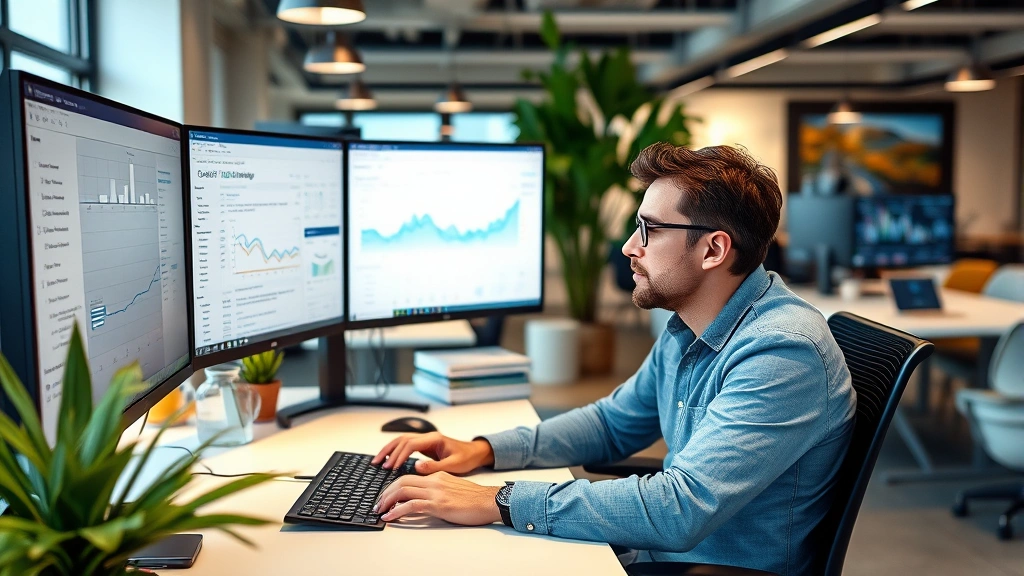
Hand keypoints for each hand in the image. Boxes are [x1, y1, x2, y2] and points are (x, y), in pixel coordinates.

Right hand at [372, 432, 493, 474]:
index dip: (399, 456)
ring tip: (377, 461)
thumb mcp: (453, 465)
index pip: (411, 444)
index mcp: (435, 439)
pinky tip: (388, 460)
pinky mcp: (425, 446)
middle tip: (378, 465)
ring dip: (389, 450)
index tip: (391, 467)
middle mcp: (428, 437)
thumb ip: (435, 467)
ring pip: (402, 441)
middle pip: (402, 440)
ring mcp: (426, 440)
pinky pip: (406, 446)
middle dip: (389, 452)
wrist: (475, 453)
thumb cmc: (467, 458)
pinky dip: (395, 452)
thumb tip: (417, 466)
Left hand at [373, 471, 501, 525]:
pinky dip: (397, 511)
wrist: (489, 501)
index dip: (393, 486)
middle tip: (378, 504)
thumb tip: (423, 498)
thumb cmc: (474, 499)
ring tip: (380, 511)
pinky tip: (390, 517)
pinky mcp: (438, 505)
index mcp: (437, 476)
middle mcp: (434, 481)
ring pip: (403, 491)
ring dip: (387, 501)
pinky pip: (411, 505)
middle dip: (385, 493)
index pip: (408, 477)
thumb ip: (437, 489)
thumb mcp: (452, 488)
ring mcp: (435, 492)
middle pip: (401, 481)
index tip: (386, 496)